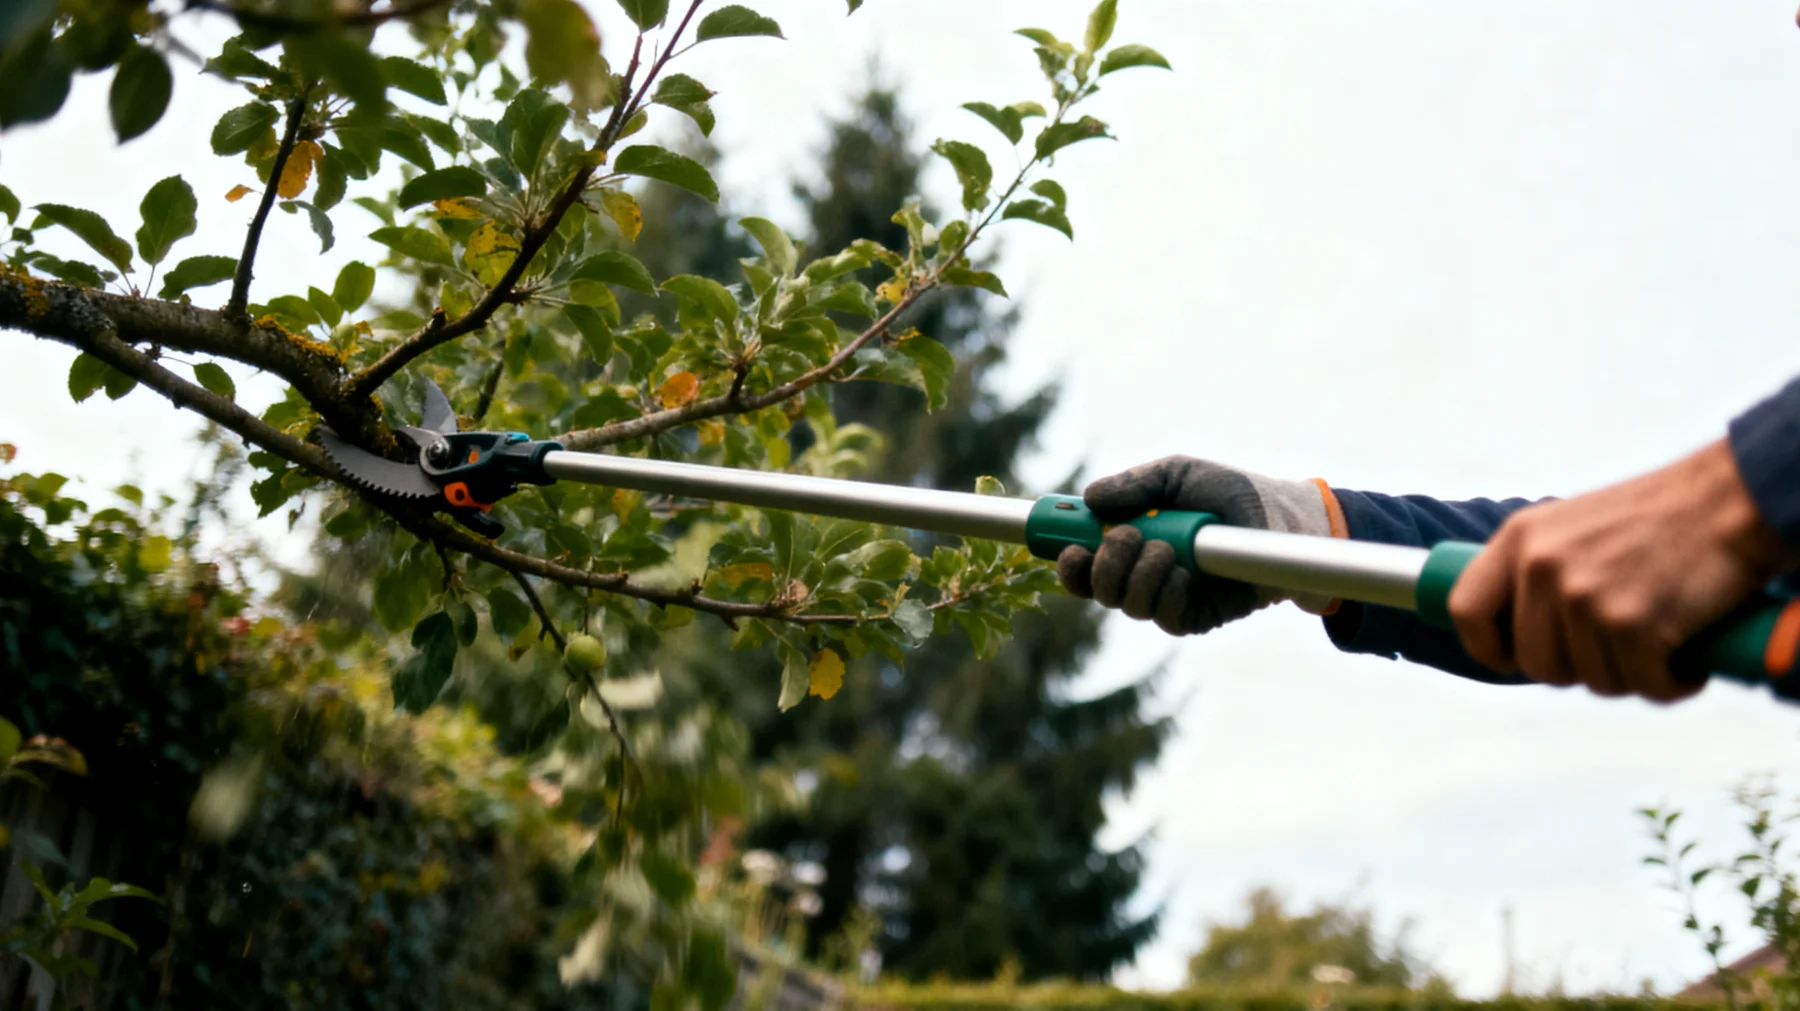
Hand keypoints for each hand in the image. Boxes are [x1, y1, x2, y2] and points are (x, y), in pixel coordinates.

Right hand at [1056, 456, 1342, 634]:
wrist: (1281, 515)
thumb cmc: (1229, 492)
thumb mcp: (1177, 474)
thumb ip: (1134, 485)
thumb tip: (1090, 499)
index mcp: (1131, 543)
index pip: (1084, 564)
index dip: (1068, 563)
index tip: (1069, 548)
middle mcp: (1144, 575)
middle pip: (1098, 590)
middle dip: (1103, 565)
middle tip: (1126, 537)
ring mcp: (1170, 598)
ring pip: (1129, 605)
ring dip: (1139, 575)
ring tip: (1165, 548)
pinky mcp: (1198, 616)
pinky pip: (1166, 618)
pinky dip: (1166, 594)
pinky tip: (1182, 572)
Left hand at [1448, 440, 1796, 700]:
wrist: (1731, 499)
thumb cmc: (1660, 518)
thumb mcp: (1575, 527)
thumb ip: (1539, 572)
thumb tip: (1518, 633)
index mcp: (1520, 538)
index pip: (1465, 610)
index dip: (1487, 649)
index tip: (1514, 660)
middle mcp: (1542, 566)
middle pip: (1535, 662)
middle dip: (1578, 669)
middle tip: (1619, 648)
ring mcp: (1584, 595)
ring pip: (1592, 680)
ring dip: (1632, 674)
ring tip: (1660, 640)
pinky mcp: (1632, 622)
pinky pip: (1642, 685)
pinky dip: (1671, 683)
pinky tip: (1687, 660)